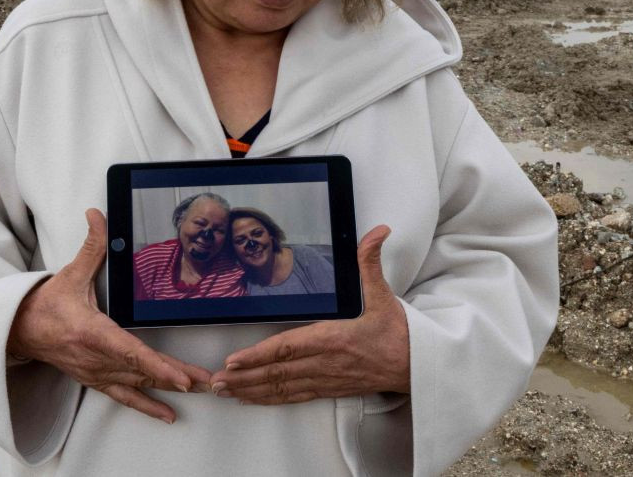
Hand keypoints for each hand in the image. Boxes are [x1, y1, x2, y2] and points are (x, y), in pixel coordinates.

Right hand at [8, 208, 212, 422]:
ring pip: (139, 385)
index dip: (156, 366)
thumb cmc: (46, 304)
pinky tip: (169, 415)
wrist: (19, 332)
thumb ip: (91, 246)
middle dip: (176, 377)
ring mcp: (96, 373)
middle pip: (142, 372)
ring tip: (199, 390)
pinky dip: (148, 406)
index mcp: (91, 332)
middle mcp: (95, 358)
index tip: (180, 377)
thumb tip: (97, 214)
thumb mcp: (70, 273)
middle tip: (206, 382)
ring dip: (169, 390)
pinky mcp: (96, 380)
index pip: (129, 353)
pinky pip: (125, 397)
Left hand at [209, 225, 407, 404]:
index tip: (235, 360)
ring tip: (223, 392)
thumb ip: (370, 262)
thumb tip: (376, 232)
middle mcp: (325, 363)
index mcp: (333, 338)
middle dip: (243, 378)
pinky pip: (294, 396)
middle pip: (277, 373)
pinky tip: (252, 399)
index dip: (259, 355)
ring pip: (282, 388)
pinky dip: (270, 399)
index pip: (288, 348)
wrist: (418, 367)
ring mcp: (326, 378)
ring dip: (250, 391)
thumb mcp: (383, 293)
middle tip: (214, 382)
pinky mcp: (329, 389)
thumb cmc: (398, 333)